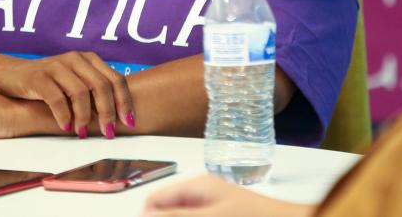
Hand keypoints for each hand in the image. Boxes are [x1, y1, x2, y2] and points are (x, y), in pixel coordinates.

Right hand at [0, 51, 134, 136]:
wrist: (10, 76)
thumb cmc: (49, 84)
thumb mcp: (74, 82)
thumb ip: (93, 92)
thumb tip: (120, 119)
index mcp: (90, 59)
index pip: (116, 79)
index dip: (125, 101)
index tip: (129, 122)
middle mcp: (76, 59)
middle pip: (101, 86)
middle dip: (108, 112)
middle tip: (108, 133)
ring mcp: (57, 66)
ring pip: (80, 92)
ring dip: (85, 116)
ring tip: (83, 134)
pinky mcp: (38, 77)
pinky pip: (56, 98)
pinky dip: (64, 115)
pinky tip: (66, 127)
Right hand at [142, 175, 313, 216]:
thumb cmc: (258, 215)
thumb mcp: (210, 215)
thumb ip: (176, 215)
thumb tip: (143, 213)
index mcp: (197, 186)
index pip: (154, 200)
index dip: (146, 215)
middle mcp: (202, 196)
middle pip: (166, 210)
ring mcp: (211, 208)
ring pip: (181, 214)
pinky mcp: (221, 215)